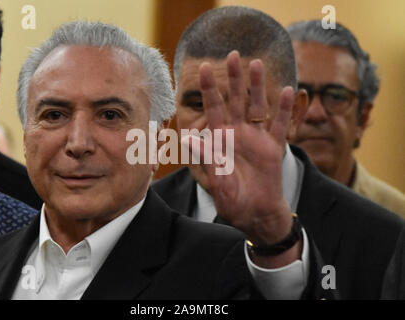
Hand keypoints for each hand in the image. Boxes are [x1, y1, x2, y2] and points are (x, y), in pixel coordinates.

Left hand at [186, 51, 298, 261]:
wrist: (255, 214)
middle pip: (235, 100)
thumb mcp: (216, 180)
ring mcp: (256, 139)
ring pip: (257, 106)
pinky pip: (280, 125)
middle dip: (233, 78)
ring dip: (257, 86)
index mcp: (220, 140)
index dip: (208, 89)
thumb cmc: (232, 200)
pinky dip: (284, 109)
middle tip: (233, 55)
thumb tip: (187, 138)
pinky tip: (288, 90)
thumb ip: (206, 158)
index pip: (212, 109)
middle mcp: (237, 134)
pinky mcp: (274, 148)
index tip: (202, 67)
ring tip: (257, 63)